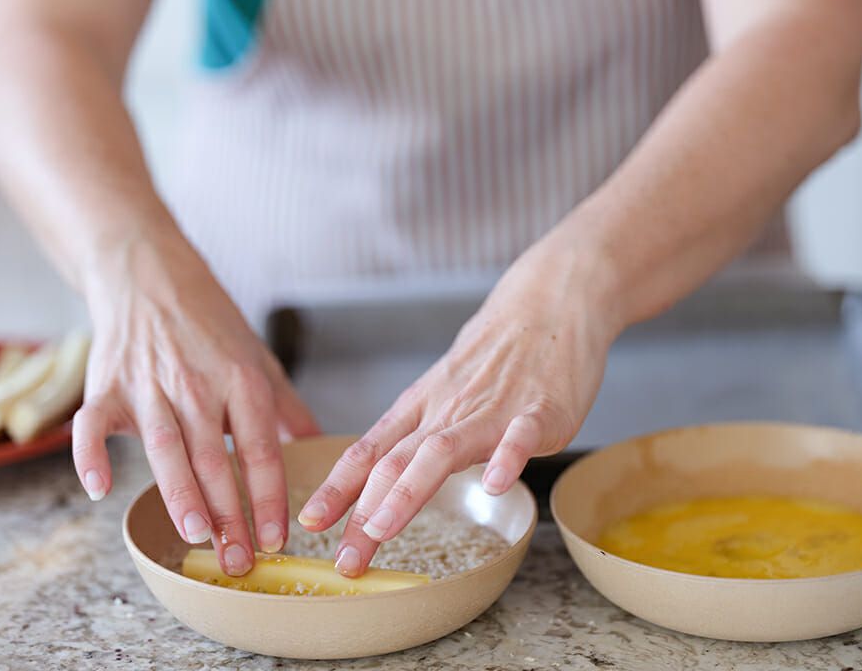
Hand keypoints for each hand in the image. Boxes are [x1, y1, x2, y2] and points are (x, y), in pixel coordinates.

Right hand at [70, 234, 319, 574]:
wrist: (148, 274)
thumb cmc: (207, 322)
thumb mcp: (258, 358)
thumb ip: (286, 408)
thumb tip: (320, 446)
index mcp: (241, 380)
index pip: (261, 449)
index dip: (270, 497)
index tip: (278, 538)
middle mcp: (197, 385)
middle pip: (216, 459)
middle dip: (230, 514)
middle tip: (239, 560)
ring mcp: (149, 386)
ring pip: (166, 448)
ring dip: (181, 493)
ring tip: (196, 535)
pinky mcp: (107, 386)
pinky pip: (93, 426)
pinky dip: (91, 457)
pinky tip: (100, 490)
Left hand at [298, 239, 620, 575]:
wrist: (551, 302)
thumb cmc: (499, 352)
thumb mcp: (444, 388)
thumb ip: (420, 432)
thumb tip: (383, 473)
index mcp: (423, 407)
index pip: (370, 451)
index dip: (339, 489)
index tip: (310, 523)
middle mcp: (448, 410)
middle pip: (395, 462)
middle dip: (364, 514)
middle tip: (346, 559)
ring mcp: (493, 410)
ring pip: (442, 450)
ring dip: (408, 491)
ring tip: (383, 528)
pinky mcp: (541, 410)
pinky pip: (520, 435)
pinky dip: (507, 458)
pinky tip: (496, 484)